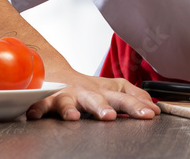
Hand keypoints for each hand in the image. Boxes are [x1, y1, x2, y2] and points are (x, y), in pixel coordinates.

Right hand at [26, 67, 159, 120]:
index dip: (137, 105)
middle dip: (103, 108)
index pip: (125, 97)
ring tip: (74, 117)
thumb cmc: (89, 86)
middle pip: (97, 99)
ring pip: (69, 101)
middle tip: (109, 116)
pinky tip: (34, 114)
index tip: (150, 114)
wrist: (59, 72)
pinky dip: (38, 108)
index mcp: (106, 90)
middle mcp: (88, 91)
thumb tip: (155, 107)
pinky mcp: (49, 99)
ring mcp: (69, 94)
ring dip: (70, 109)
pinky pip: (42, 103)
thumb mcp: (115, 88)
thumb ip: (135, 96)